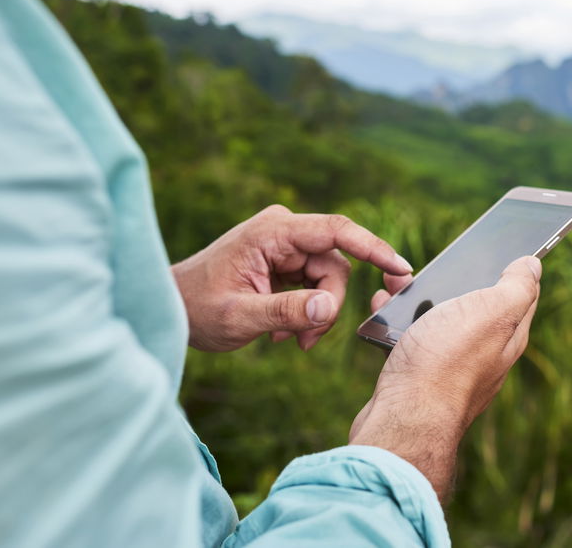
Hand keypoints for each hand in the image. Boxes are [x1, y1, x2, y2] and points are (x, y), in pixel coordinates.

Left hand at [172, 204, 412, 351]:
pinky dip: (307, 310)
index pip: (336, 231)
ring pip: (329, 278)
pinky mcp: (285, 260)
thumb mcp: (240, 317)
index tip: (401, 269)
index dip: (373, 248)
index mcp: (271, 232)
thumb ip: (286, 311)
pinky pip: (316, 283)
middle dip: (328, 305)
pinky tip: (283, 330)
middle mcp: (283, 230)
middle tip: (306, 341)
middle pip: (336, 265)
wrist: (170, 309)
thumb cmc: (196, 309)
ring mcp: (284, 244)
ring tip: (288, 339)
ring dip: (317, 313)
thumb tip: (327, 308)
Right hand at [349, 256, 541, 500]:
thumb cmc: (448, 361)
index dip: (514, 268)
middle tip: (441, 262)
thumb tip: (533, 265)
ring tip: (400, 282)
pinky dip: (397, 321)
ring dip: (420, 298)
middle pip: (475, 305)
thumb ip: (517, 287)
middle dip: (457, 279)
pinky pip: (411, 339)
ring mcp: (450, 367)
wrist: (403, 419)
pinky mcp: (418, 377)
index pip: (521, 294)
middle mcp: (484, 354)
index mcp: (507, 336)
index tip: (505, 246)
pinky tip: (382, 310)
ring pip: (438, 320)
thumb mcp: (493, 311)